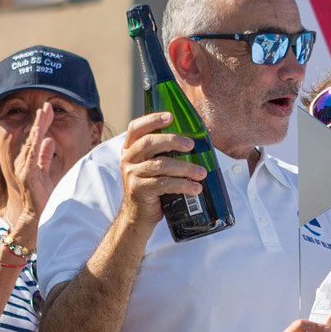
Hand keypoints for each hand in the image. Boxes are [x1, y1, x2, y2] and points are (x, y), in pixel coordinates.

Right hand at [14, 103, 59, 221]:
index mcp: (29, 159)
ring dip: (37, 129)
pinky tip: (39, 139)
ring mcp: (24, 169)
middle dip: (40, 121)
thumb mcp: (46, 171)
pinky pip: (32, 160)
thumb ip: (45, 156)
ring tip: (42, 115)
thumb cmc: (42, 194)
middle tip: (46, 106)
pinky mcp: (28, 177)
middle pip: (33, 137)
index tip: (48, 109)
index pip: (36, 137)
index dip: (42, 123)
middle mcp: (24, 162)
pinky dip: (35, 149)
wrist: (36, 214)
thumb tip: (49, 139)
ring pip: (31, 145)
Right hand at [118, 111, 205, 229]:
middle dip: (173, 141)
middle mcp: (128, 158)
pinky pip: (164, 183)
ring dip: (185, 167)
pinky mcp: (139, 189)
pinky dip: (183, 185)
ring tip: (201, 173)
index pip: (136, 128)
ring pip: (160, 164)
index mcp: (131, 148)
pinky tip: (195, 188)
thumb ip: (164, 153)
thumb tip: (195, 142)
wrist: (139, 215)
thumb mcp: (155, 167)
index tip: (170, 116)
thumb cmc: (153, 186)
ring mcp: (132, 174)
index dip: (152, 119)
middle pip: (149, 142)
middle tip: (191, 145)